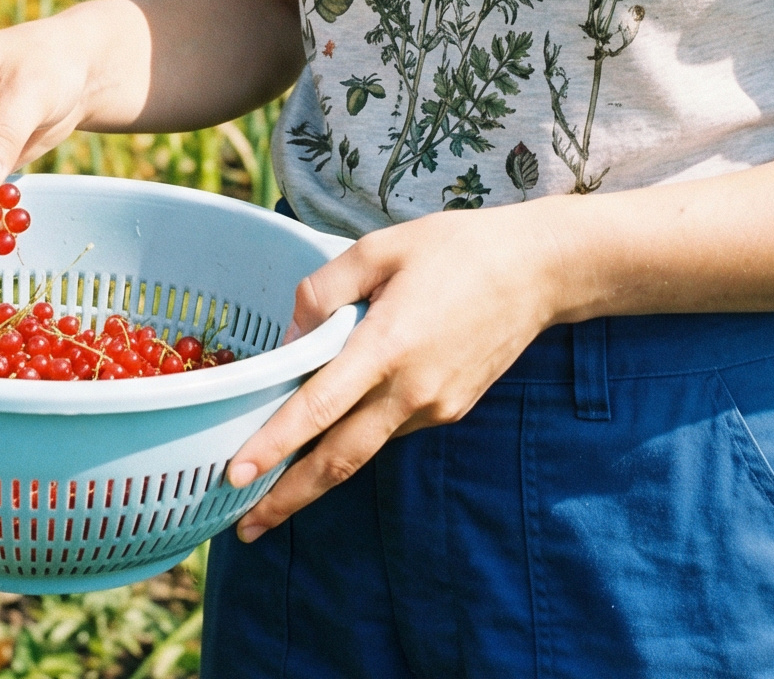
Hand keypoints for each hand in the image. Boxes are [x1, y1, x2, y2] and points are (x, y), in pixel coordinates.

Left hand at [225, 203, 564, 539]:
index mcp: (388, 344)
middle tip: (244, 526)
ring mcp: (434, 407)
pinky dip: (360, 434)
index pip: (319, 405)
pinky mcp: (450, 410)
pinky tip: (341, 426)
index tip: (236, 474)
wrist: (537, 272)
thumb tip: (292, 335)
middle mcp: (410, 389)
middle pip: (338, 458)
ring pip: (365, 447)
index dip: (274, 443)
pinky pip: (393, 428)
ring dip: (319, 472)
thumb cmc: (457, 248)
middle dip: (287, 496)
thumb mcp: (382, 247)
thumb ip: (327, 289)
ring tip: (276, 487)